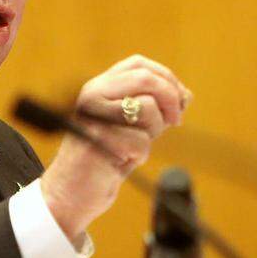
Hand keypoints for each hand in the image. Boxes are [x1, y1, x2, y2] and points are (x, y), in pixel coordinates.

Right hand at [40, 54, 191, 240]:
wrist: (70, 193)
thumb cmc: (104, 160)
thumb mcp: (131, 128)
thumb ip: (154, 109)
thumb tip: (186, 95)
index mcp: (98, 87)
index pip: (138, 64)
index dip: (165, 77)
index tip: (179, 100)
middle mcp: (93, 95)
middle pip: (146, 79)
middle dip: (170, 99)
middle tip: (176, 121)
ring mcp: (93, 116)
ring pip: (148, 108)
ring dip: (153, 132)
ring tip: (134, 148)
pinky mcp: (97, 140)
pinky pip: (141, 142)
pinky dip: (140, 156)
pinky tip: (122, 162)